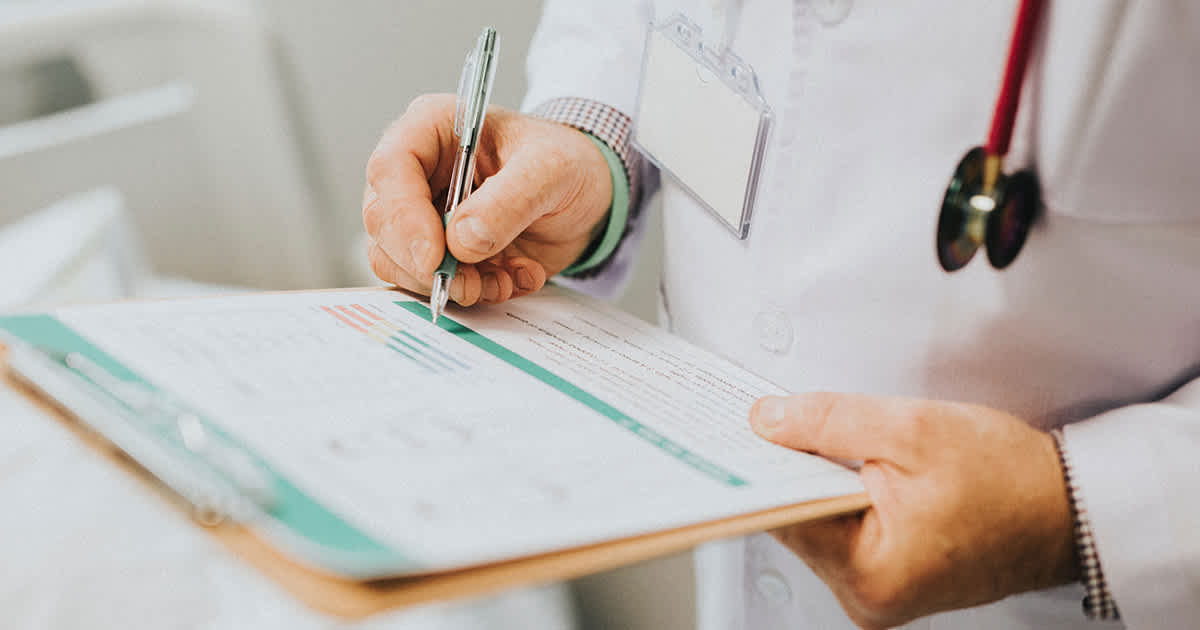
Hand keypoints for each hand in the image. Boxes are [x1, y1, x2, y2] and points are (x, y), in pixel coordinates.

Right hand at [363, 94, 613, 305]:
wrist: (588, 195)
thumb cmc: (566, 163)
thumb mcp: (551, 170)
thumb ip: (509, 201)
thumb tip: (461, 241)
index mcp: (432, 129)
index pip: (390, 169)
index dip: (403, 218)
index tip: (434, 257)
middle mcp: (417, 172)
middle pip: (384, 223)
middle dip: (426, 264)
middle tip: (470, 284)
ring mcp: (423, 215)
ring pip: (399, 262)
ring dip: (452, 284)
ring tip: (503, 278)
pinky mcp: (440, 253)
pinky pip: (431, 284)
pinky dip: (473, 293)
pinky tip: (511, 278)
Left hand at [749, 393, 1078, 629]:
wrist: (1071, 508)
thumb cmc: (1011, 479)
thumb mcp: (912, 430)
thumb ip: (829, 422)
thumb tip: (767, 421)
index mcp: (869, 574)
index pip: (783, 514)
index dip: (760, 466)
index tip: (736, 431)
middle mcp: (868, 596)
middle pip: (796, 519)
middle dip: (789, 468)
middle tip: (768, 420)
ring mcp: (877, 591)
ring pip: (817, 521)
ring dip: (815, 478)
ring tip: (812, 436)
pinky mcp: (889, 575)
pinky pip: (842, 527)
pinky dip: (838, 493)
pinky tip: (843, 462)